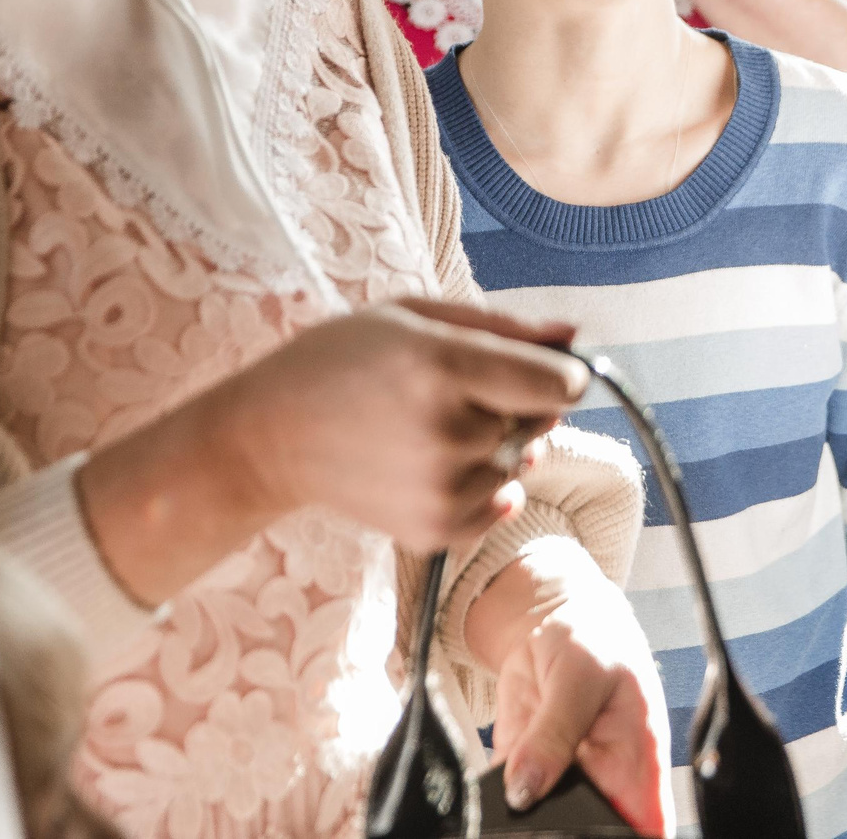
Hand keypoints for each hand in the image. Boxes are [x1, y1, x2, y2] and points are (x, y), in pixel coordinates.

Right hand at [79, 300, 588, 602]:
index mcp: (443, 366)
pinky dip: (480, 485)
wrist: (271, 436)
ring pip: (521, 463)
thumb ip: (503, 326)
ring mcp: (442, 488)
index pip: (560, 385)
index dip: (560, 374)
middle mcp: (448, 431)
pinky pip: (498, 504)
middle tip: (456, 390)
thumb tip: (575, 336)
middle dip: (518, 403)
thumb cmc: (342, 359)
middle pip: (542, 421)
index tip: (538, 368)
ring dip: (497, 446)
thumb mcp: (415, 315)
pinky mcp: (434, 530)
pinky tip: (429, 463)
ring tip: (431, 427)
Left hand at [469, 541, 671, 836]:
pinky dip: (496, 803)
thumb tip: (525, 791)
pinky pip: (507, 804)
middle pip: (594, 833)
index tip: (593, 834)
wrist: (554, 621)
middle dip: (565, 831)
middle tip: (535, 806)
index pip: (648, 830)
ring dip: (525, 820)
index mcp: (640, 764)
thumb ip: (554, 733)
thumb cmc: (592, 639)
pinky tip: (492, 787)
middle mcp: (605, 783)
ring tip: (516, 791)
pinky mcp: (523, 776)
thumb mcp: (580, 676)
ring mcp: (563, 783)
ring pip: (545, 825)